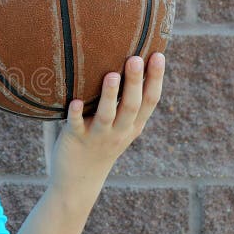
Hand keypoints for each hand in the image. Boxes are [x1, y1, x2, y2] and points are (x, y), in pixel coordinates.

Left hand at [50, 52, 165, 195]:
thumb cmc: (100, 142)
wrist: (79, 178)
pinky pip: (77, 126)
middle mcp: (119, 131)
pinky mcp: (76, 139)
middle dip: (135, 82)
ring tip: (111, 74)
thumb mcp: (120, 126)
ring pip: (106, 115)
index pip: (150, 100)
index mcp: (133, 125)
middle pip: (131, 106)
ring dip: (110, 95)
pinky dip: (76, 114)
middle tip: (135, 58)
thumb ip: (126, 101)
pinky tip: (75, 101)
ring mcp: (98, 136)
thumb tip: (130, 61)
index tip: (159, 55)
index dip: (156, 78)